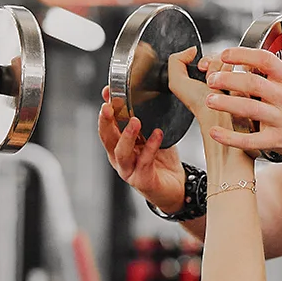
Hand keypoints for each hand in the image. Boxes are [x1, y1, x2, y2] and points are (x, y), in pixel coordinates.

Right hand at [99, 85, 184, 213]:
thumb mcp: (150, 136)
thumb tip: (141, 96)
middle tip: (109, 107)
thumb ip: (144, 120)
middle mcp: (119, 158)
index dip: (105, 110)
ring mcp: (129, 170)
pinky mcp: (142, 180)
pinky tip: (158, 134)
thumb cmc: (161, 160)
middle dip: (106, 122)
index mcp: (118, 146)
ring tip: (135, 121)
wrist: (176, 187)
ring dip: (127, 135)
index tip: (107, 94)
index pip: (106, 126)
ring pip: (121, 152)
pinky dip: (151, 147)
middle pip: (107, 139)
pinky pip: (144, 161)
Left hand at [200, 9, 281, 160]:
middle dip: (228, 80)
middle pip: (252, 84)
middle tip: (211, 78)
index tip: (224, 54)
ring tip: (209, 99)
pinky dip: (231, 138)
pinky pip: (251, 140)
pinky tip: (215, 132)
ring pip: (249, 110)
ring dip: (226, 105)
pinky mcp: (279, 140)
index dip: (242, 55)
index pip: (265, 59)